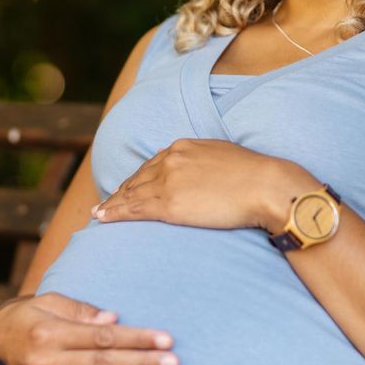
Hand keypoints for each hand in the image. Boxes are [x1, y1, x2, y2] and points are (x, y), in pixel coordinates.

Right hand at [0, 292, 177, 364]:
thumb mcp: (44, 302)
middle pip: (104, 364)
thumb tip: (114, 319)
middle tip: (173, 364)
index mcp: (50, 332)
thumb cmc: (19, 321)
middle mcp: (49, 362)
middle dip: (142, 364)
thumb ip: (80, 310)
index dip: (135, 339)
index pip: (102, 337)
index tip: (164, 339)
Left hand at [92, 138, 318, 231]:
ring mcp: (167, 180)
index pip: (153, 164)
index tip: (128, 187)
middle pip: (138, 178)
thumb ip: (203, 162)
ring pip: (131, 194)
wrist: (265, 186)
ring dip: (112, 204)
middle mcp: (170, 159)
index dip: (138, 178)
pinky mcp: (168, 204)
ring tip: (99, 213)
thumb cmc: (254, 176)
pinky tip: (103, 218)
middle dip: (121, 191)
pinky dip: (115, 213)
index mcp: (184, 146)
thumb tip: (198, 172)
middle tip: (106, 203)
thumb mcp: (223, 157)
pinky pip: (134, 209)